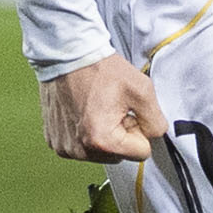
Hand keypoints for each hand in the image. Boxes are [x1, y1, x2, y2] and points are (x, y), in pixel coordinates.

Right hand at [40, 53, 166, 161]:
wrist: (69, 56)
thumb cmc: (100, 69)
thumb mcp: (142, 89)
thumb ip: (156, 120)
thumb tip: (154, 135)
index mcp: (102, 141)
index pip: (142, 153)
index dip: (139, 130)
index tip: (127, 112)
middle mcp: (80, 149)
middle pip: (120, 155)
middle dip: (122, 134)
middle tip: (112, 107)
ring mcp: (65, 147)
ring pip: (102, 152)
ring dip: (104, 134)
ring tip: (97, 107)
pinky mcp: (56, 141)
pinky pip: (83, 146)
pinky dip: (87, 132)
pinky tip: (83, 111)